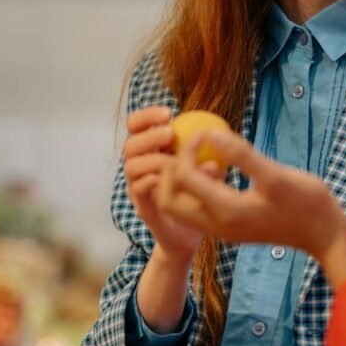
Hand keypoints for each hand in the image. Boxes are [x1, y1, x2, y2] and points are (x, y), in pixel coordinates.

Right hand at [123, 106, 202, 260]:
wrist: (191, 232)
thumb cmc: (198, 193)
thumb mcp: (205, 167)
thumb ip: (205, 151)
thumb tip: (216, 133)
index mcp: (149, 151)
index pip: (136, 126)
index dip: (146, 116)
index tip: (169, 113)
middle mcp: (138, 167)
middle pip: (130, 144)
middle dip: (149, 136)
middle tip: (171, 133)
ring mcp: (137, 188)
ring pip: (131, 167)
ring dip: (151, 158)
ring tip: (173, 157)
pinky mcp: (142, 207)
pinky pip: (139, 190)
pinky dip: (151, 180)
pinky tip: (168, 176)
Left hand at [157, 129, 345, 268]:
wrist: (324, 235)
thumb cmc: (307, 203)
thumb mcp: (277, 175)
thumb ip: (242, 155)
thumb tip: (210, 132)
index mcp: (226, 212)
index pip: (182, 178)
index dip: (186, 149)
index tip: (203, 131)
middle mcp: (216, 226)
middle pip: (167, 199)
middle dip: (168, 170)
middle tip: (187, 146)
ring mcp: (221, 230)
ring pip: (178, 206)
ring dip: (178, 180)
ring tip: (198, 155)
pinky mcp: (227, 228)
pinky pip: (194, 208)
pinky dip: (193, 188)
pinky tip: (215, 167)